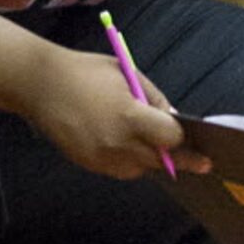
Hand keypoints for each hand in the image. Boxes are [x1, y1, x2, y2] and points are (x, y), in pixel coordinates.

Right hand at [27, 48, 211, 180]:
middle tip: (202, 162)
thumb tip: (175, 121)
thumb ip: (156, 100)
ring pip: (141, 169)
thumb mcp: (130, 75)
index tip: (202, 145)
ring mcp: (100, 157)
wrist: (41, 85)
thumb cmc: (88, 73)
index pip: (170, 139)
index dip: (185, 140)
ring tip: (156, 144)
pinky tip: (130, 145)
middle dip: (180, 159)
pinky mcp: (88, 164)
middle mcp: (116, 143)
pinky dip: (131, 162)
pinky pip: (120, 170)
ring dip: (153, 160)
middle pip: (160, 161)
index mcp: (129, 116)